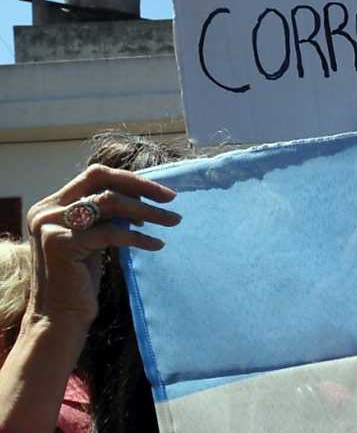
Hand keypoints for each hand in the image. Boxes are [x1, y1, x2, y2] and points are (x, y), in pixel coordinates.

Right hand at [24, 165, 180, 327]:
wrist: (60, 317)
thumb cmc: (80, 279)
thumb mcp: (92, 238)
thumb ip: (104, 215)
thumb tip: (142, 194)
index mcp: (51, 204)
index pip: (95, 176)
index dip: (130, 180)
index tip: (161, 192)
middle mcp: (46, 210)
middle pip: (101, 180)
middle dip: (140, 187)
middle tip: (172, 198)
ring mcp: (51, 225)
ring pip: (110, 203)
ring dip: (147, 211)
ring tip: (173, 221)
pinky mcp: (62, 244)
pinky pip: (112, 232)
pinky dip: (139, 237)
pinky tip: (157, 244)